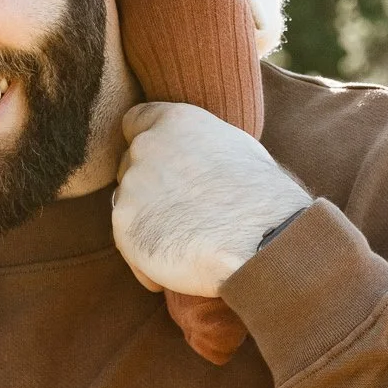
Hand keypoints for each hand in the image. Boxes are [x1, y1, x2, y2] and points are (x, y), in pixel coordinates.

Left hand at [112, 102, 311, 296]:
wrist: (261, 240)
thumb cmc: (262, 198)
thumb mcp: (237, 150)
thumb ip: (199, 147)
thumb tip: (193, 158)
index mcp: (176, 123)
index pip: (136, 121)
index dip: (145, 142)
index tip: (157, 164)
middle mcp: (147, 148)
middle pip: (130, 166)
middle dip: (147, 188)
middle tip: (179, 213)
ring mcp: (132, 187)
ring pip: (130, 207)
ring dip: (150, 224)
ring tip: (190, 246)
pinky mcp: (125, 227)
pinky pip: (130, 245)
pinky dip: (150, 259)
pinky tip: (182, 266)